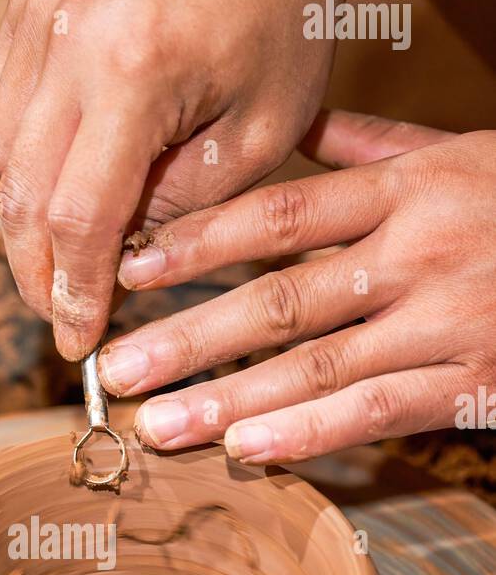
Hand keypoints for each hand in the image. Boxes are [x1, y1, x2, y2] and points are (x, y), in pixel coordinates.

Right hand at [0, 0, 387, 358]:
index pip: (80, 215)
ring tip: (75, 245)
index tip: (76, 343)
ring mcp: (38, 15)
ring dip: (30, 215)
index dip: (73, 292)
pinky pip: (0, 109)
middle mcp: (69, 39)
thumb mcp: (258, 138)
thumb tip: (112, 266)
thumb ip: (180, 209)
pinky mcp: (27, 4)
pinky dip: (25, 158)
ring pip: (1, 158)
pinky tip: (69, 172)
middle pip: (22, 195)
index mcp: (136, 69)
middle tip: (61, 315)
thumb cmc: (279, 23)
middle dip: (38, 272)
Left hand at [98, 111, 495, 462]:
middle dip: (189, 336)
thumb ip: (373, 148)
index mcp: (406, 189)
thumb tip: (297, 123)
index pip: (278, 214)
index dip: (195, 243)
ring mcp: (447, 320)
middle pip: (282, 297)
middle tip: (114, 367)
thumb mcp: (459, 155)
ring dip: (230, 400)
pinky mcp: (474, 381)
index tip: (128, 270)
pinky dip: (311, 434)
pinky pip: (380, 411)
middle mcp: (418, 252)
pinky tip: (247, 452)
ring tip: (158, 426)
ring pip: (320, 364)